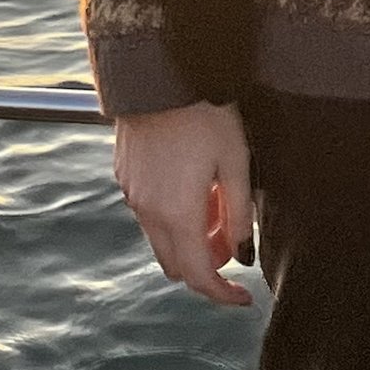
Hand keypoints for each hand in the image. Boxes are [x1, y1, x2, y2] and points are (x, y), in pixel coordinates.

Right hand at [112, 101, 254, 307]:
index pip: (200, 276)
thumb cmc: (205, 114)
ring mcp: (132, 195)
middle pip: (176, 266)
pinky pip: (148, 215)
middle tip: (233, 238)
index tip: (244, 296)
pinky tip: (192, 185)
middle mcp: (148, 212)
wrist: (157, 72)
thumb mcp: (237, 162)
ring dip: (188, 240)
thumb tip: (241, 252)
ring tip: (215, 203)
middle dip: (207, 265)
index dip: (223, 294)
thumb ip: (240, 213)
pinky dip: (172, 218)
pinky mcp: (125, 177)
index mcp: (178, 214)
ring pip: (161, 241)